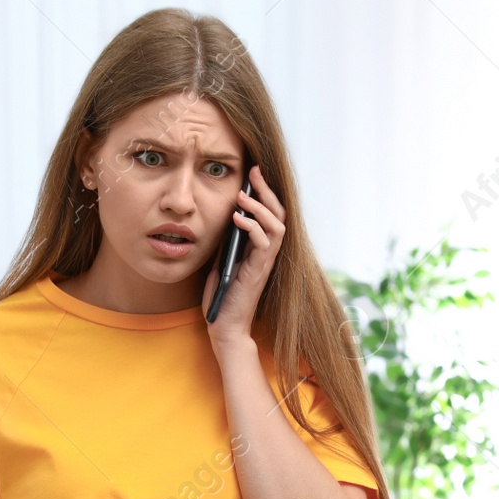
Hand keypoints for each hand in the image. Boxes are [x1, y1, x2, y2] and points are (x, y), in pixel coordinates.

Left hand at [203, 163, 285, 360]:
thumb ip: (226, 242)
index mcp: (259, 249)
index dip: (264, 193)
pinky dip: (253, 227)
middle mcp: (267, 253)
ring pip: (277, 225)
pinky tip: (237, 218)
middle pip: (278, 214)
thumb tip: (223, 217)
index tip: (252, 174)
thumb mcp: (220, 261)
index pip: (269, 215)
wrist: (224, 326)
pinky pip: (264, 243)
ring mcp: (265, 262)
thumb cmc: (222, 298)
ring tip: (243, 195)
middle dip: (266, 190)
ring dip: (260, 207)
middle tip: (254, 171)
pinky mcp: (259, 271)